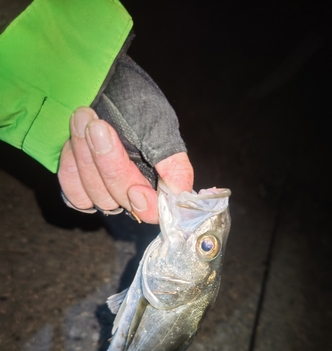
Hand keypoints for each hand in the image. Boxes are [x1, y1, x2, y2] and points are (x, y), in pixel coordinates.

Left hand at [58, 107, 193, 223]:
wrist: (97, 79)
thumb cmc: (133, 98)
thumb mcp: (160, 125)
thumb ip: (172, 163)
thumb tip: (179, 194)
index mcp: (158, 180)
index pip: (155, 210)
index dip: (146, 206)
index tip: (136, 189)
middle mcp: (133, 188)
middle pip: (122, 201)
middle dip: (109, 165)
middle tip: (98, 127)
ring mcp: (106, 189)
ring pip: (97, 197)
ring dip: (86, 159)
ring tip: (83, 119)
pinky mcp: (82, 185)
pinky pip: (75, 194)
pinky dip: (72, 169)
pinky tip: (73, 142)